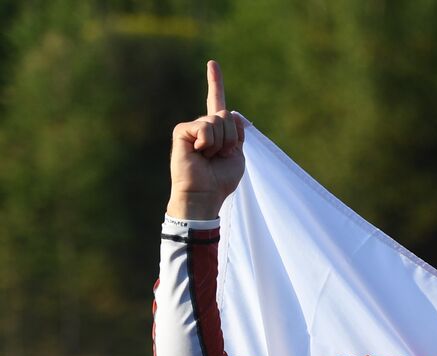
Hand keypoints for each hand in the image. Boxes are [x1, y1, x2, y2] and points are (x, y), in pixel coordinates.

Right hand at [167, 60, 245, 219]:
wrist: (204, 194)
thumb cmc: (220, 180)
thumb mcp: (237, 155)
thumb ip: (237, 133)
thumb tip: (230, 111)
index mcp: (216, 131)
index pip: (216, 102)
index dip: (215, 83)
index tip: (212, 63)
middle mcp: (202, 126)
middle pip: (226, 116)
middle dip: (231, 138)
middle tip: (219, 156)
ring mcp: (191, 128)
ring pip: (218, 121)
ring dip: (221, 143)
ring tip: (209, 157)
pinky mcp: (182, 131)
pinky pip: (205, 127)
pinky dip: (208, 142)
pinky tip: (199, 154)